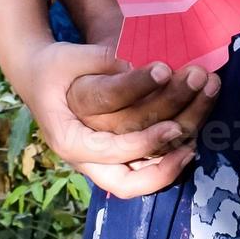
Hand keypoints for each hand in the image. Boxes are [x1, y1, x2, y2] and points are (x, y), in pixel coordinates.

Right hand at [19, 42, 216, 197]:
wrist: (41, 76)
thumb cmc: (57, 67)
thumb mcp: (73, 57)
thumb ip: (103, 60)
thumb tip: (138, 64)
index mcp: (69, 139)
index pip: (109, 149)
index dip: (143, 142)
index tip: (173, 124)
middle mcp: (85, 160)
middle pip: (126, 181)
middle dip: (162, 163)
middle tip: (190, 141)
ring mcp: (101, 164)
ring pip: (140, 179)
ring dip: (173, 161)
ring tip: (198, 140)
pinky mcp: (117, 159)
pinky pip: (145, 171)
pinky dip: (170, 160)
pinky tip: (193, 138)